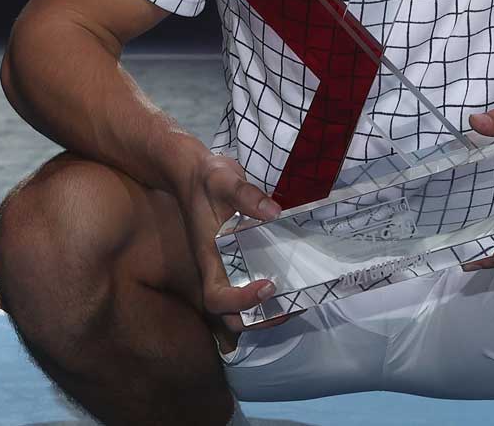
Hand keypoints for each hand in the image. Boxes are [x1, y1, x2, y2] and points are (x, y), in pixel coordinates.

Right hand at [175, 150, 291, 342]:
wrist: (196, 175)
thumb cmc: (207, 179)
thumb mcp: (223, 179)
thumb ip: (245, 194)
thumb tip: (273, 212)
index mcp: (209, 258)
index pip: (216, 297)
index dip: (241, 301)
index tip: (268, 286)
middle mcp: (217, 270)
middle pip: (229, 316)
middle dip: (259, 319)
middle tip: (290, 307)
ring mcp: (228, 269)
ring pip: (242, 309)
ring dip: (268, 314)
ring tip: (298, 303)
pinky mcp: (239, 262)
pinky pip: (252, 287)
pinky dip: (272, 297)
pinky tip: (296, 284)